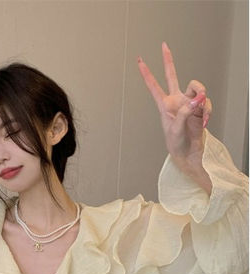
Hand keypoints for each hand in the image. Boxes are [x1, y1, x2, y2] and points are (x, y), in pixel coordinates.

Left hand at [137, 42, 212, 166]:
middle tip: (164, 46)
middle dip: (168, 60)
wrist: (189, 152)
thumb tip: (196, 100)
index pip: (154, 87)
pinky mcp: (200, 107)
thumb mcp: (176, 130)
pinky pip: (206, 103)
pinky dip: (207, 111)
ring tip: (201, 113)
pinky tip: (204, 122)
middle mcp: (176, 101)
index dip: (147, 74)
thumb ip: (184, 113)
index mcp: (164, 106)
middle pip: (173, 75)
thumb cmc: (177, 144)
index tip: (140, 61)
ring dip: (202, 100)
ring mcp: (188, 103)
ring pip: (197, 89)